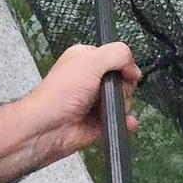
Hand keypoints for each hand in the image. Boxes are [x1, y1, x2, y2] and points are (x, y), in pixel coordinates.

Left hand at [21, 43, 142, 159]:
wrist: (49, 127)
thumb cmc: (60, 93)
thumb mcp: (90, 61)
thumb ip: (117, 54)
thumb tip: (134, 67)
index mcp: (86, 59)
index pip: (116, 56)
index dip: (123, 65)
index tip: (123, 73)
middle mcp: (91, 78)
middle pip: (124, 80)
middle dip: (122, 88)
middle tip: (106, 92)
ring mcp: (95, 100)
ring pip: (124, 100)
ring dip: (122, 105)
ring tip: (106, 109)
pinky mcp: (99, 120)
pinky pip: (122, 119)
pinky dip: (126, 121)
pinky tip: (124, 122)